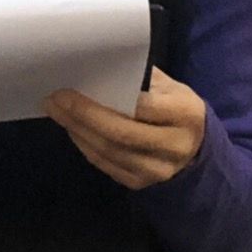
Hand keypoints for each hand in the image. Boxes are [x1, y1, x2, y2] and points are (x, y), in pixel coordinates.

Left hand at [47, 74, 207, 188]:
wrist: (195, 146)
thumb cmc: (175, 107)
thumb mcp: (169, 86)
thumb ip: (139, 79)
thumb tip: (95, 68)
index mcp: (185, 114)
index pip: (141, 107)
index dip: (104, 100)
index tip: (71, 88)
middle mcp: (174, 146)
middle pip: (121, 133)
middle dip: (83, 116)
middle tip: (56, 100)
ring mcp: (157, 169)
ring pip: (109, 151)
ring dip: (78, 131)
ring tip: (57, 112)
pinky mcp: (141, 183)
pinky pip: (106, 164)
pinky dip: (85, 146)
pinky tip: (73, 129)